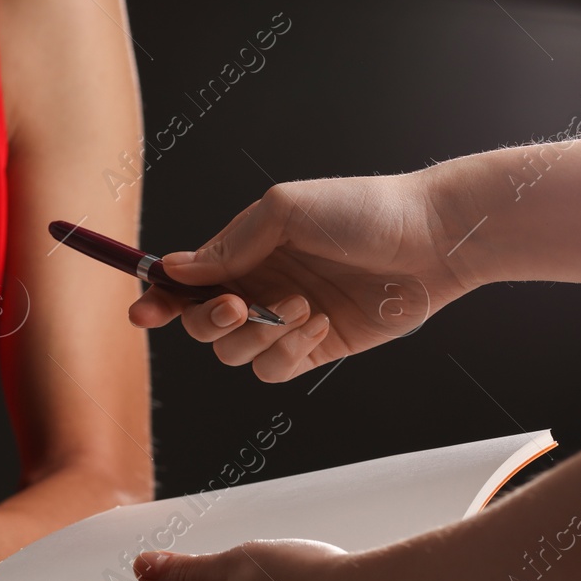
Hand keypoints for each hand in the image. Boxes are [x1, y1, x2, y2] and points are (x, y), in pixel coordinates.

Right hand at [127, 173, 475, 380]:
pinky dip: (287, 352)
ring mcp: (284, 321)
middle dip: (209, 322)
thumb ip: (229, 244)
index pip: (183, 282)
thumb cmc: (364, 210)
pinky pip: (273, 370)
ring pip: (233, 354)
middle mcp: (258, 287)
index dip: (157, 299)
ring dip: (258, 337)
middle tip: (238, 306)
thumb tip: (175, 270)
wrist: (436, 239)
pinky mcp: (314, 349)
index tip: (144, 312)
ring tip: (302, 307)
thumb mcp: (285, 210)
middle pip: (199, 326)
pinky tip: (320, 324)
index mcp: (243, 251)